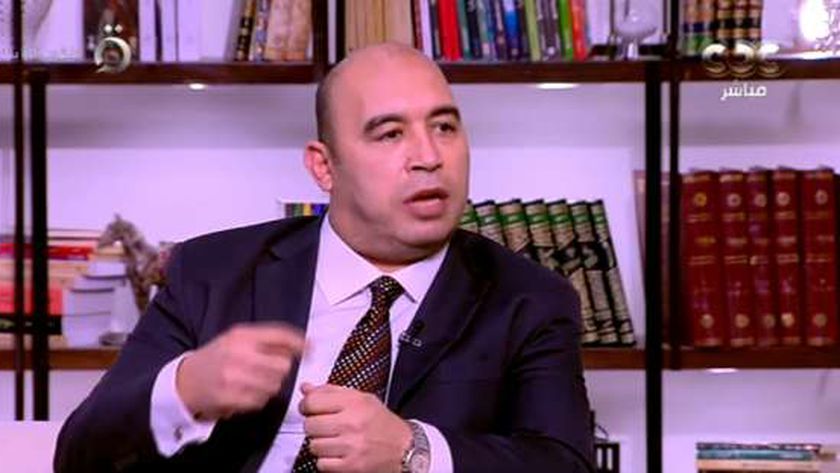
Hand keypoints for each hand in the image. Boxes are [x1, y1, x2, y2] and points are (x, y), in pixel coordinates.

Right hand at [176, 322, 305, 419]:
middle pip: (283, 364)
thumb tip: (301, 344)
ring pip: (275, 384)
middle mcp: (238, 353)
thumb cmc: (215, 359)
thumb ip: (265, 341)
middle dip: (280, 370)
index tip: (311, 347)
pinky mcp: (230, 397)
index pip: (280, 335)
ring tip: (253, 383)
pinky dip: (258, 399)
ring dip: (270, 386)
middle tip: (268, 371)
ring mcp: (234, 376)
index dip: (300, 341)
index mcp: (241, 335)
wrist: (184, 381)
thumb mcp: (236, 340)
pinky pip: (261, 400)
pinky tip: (245, 394)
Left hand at [299, 383, 411, 472]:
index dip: (306, 406)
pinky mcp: (351, 466)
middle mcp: (352, 423)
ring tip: (334, 441)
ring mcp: (351, 446)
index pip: (312, 401)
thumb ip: (331, 391)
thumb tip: (306, 388)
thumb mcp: (361, 399)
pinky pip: (321, 464)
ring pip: (313, 446)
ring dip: (320, 445)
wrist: (405, 448)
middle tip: (325, 427)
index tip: (310, 409)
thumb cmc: (381, 422)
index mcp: (354, 402)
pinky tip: (338, 454)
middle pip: (309, 425)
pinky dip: (326, 461)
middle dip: (314, 427)